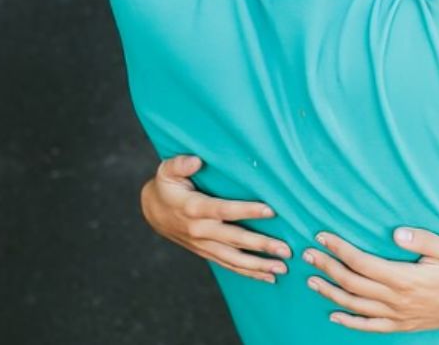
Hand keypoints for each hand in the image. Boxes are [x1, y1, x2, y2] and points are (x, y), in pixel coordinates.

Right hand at [140, 155, 292, 282]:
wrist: (153, 212)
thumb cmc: (166, 186)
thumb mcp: (166, 170)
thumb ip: (180, 164)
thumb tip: (196, 160)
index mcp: (193, 208)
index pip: (224, 210)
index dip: (247, 211)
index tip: (270, 211)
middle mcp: (200, 229)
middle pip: (235, 239)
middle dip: (261, 245)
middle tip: (286, 249)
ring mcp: (204, 244)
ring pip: (234, 259)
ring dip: (259, 265)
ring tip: (282, 268)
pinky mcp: (206, 252)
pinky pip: (229, 265)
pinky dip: (249, 273)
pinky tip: (268, 277)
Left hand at [301, 228, 438, 331]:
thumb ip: (421, 240)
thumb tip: (396, 233)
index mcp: (407, 278)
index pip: (363, 263)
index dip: (340, 249)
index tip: (322, 237)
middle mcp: (399, 300)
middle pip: (353, 284)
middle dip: (328, 267)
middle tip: (307, 254)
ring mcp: (400, 316)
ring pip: (357, 307)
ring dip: (331, 293)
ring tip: (312, 279)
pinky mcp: (404, 325)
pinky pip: (371, 327)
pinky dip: (350, 323)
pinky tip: (334, 315)